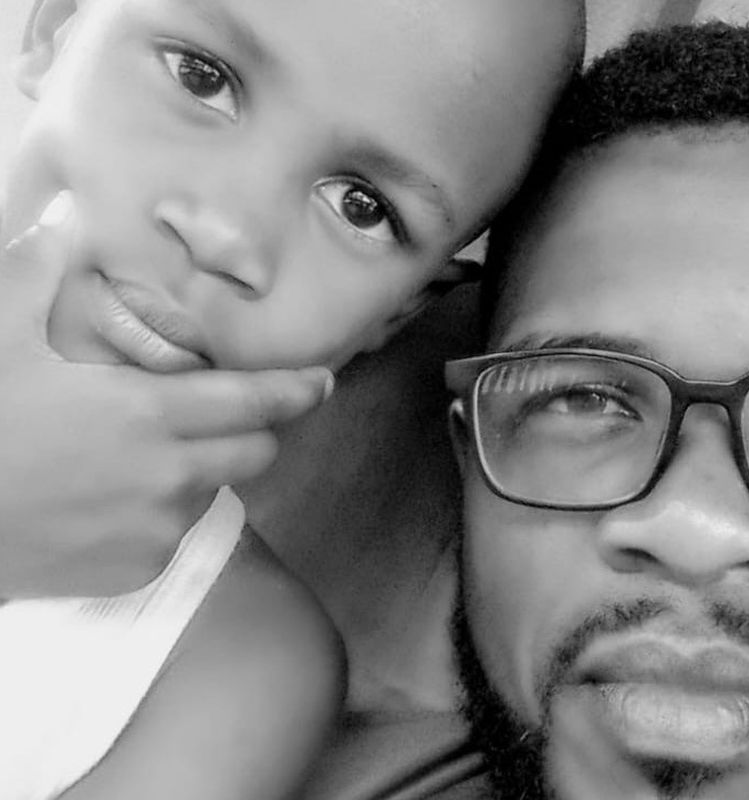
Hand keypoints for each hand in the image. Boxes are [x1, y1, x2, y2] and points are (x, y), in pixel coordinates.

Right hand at [0, 192, 333, 598]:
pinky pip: (174, 535)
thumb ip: (38, 270)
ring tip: (143, 452)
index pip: (255, 402)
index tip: (322, 382)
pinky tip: (114, 496)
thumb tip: (67, 217)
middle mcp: (170, 477)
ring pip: (215, 491)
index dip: (296, 390)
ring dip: (201, 468)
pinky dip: (162, 512)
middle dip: (254, 428)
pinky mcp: (136, 571)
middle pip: (257, 452)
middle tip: (223, 411)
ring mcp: (156, 530)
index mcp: (148, 414)